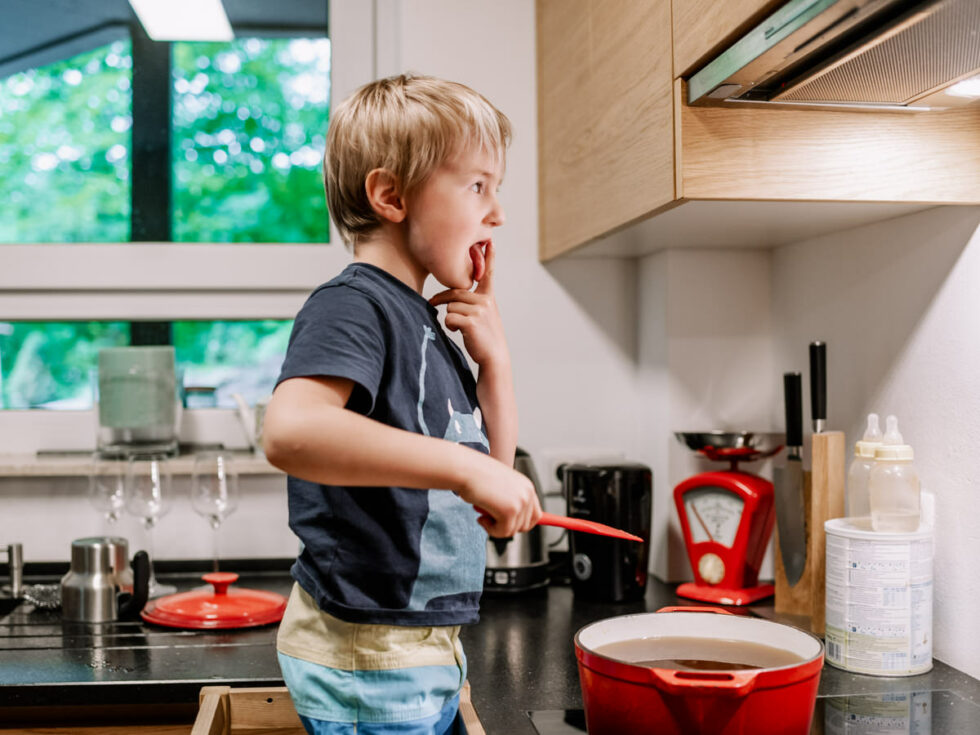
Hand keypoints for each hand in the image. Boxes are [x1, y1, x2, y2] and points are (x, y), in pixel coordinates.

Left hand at [429, 240, 508, 367]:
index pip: (488, 274)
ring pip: (450, 306)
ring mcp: (479, 311)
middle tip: (430, 303)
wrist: (494, 356)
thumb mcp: (484, 315)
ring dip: (450, 317)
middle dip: (441, 299)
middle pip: (454, 293)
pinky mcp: (471, 321)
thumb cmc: (485, 336)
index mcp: (488, 297)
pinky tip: (459, 332)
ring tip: (460, 327)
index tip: (490, 241)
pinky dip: (449, 326)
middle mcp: (485, 301)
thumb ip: (473, 303)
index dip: (489, 257)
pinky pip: (449, 318)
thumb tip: (449, 299)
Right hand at [457, 453, 541, 537]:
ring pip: (512, 531)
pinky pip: (503, 532)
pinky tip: (481, 517)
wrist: (465, 469)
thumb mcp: (500, 488)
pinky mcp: (510, 510)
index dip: (521, 524)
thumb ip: (510, 502)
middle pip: (525, 526)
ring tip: (483, 514)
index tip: (508, 526)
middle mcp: (528, 493)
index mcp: (526, 486)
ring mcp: (521, 501)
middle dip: (506, 526)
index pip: (536, 515)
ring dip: (496, 528)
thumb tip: (513, 524)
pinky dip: (490, 529)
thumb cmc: (476, 476)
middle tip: (490, 518)